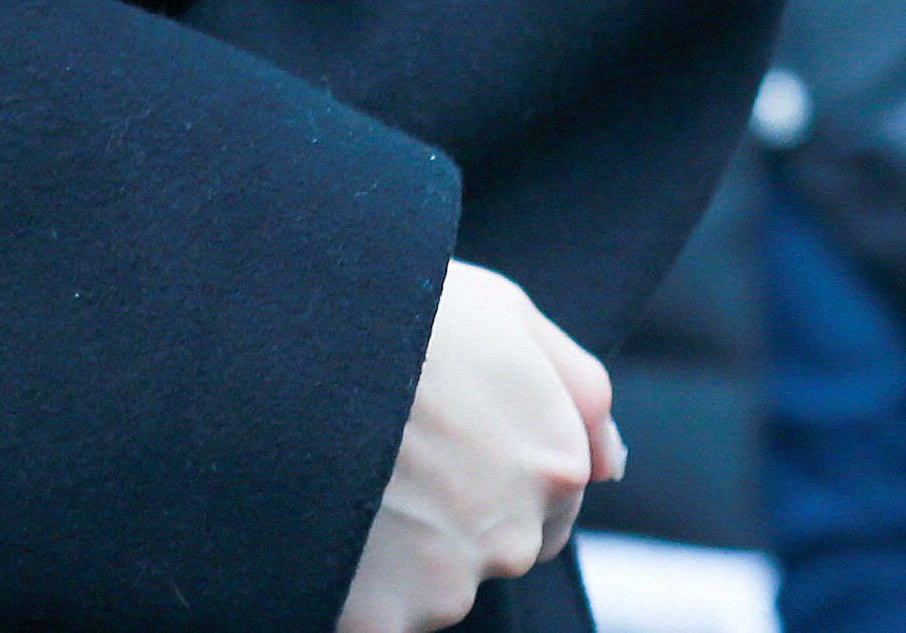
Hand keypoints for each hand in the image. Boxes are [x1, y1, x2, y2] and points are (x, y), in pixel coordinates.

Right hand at [339, 260, 623, 632]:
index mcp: (555, 460)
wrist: (291, 340)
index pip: (549, 491)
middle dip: (453, 506)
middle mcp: (517, 533)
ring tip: (344, 460)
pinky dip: (350, 577)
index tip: (438, 416)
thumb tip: (613, 464)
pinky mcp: (384, 619)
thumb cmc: (397, 304)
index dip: (489, 450)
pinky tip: (321, 510)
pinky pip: (373, 610)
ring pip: (433, 579)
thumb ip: (577, 386)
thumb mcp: (503, 311)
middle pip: (495, 539)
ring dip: (398, 540)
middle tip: (390, 439)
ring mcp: (451, 583)